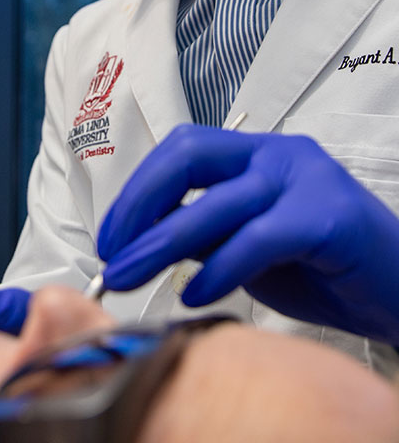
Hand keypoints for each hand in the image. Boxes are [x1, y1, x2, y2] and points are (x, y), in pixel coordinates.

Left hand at [98, 125, 398, 342]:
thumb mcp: (251, 247)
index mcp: (256, 153)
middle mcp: (278, 154)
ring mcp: (305, 180)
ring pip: (215, 202)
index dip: (138, 189)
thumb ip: (207, 233)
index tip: (111, 235)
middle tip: (112, 254)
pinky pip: (258, 238)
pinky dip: (218, 267)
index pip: (181, 150)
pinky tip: (196, 293)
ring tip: (130, 276)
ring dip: (161, 243)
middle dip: (139, 206)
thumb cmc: (325, 267)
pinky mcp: (329, 217)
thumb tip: (144, 242)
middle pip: (188, 158)